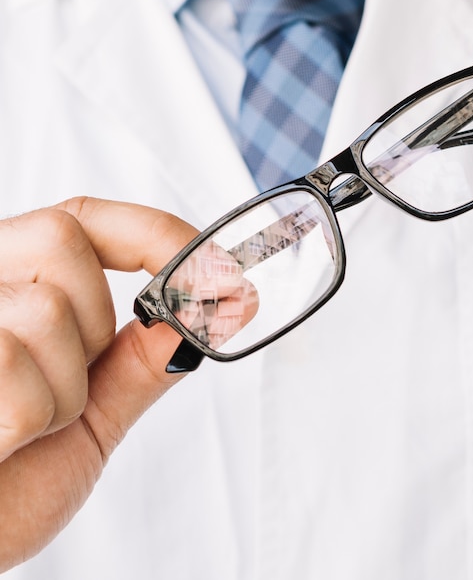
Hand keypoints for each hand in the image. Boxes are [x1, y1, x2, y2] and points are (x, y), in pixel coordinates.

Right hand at [0, 197, 214, 570]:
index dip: (156, 233)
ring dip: (61, 392)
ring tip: (24, 428)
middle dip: (93, 322)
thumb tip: (204, 312)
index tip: (216, 271)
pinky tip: (0, 444)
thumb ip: (140, 360)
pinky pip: (12, 366)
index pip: (81, 217)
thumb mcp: (89, 416)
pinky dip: (27, 422)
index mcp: (9, 290)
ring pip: (44, 308)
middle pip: (61, 239)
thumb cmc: (10, 489)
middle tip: (70, 383)